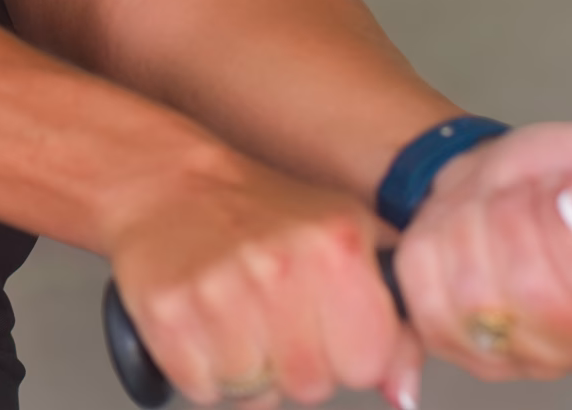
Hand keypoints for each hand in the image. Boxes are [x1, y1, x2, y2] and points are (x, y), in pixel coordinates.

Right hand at [108, 150, 407, 407]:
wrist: (166, 182)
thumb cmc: (262, 214)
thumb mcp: (347, 238)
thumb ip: (395, 320)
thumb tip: (404, 395)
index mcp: (336, 245)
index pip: (366, 366)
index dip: (345, 352)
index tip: (322, 321)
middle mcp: (281, 265)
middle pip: (310, 386)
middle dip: (293, 363)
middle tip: (268, 312)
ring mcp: (219, 289)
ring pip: (254, 392)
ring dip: (244, 366)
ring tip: (232, 311)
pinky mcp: (167, 311)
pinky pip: (202, 389)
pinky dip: (199, 367)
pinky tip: (200, 319)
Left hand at [394, 122, 571, 385]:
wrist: (495, 191)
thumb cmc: (558, 180)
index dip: (565, 226)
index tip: (559, 197)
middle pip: (535, 291)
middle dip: (510, 221)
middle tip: (515, 196)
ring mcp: (537, 362)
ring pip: (478, 297)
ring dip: (467, 233)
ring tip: (485, 212)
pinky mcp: (472, 357)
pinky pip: (430, 303)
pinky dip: (432, 255)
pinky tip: (455, 240)